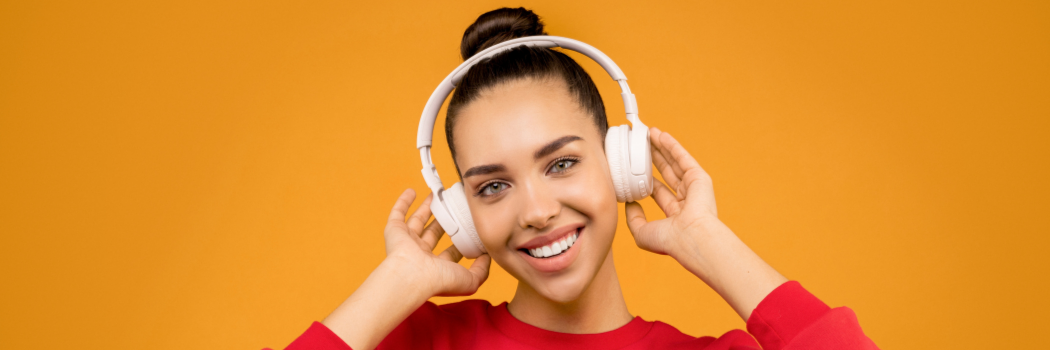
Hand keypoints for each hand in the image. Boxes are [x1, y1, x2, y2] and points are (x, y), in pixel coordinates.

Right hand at [382, 189, 490, 296]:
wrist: (412, 276)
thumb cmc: (439, 281)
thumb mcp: (470, 280)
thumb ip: (482, 270)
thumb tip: (486, 256)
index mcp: (437, 268)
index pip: (451, 253)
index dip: (461, 241)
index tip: (469, 227)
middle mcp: (421, 255)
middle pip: (434, 233)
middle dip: (444, 220)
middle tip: (453, 206)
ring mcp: (407, 243)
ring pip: (418, 221)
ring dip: (427, 208)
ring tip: (436, 196)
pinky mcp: (394, 231)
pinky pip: (397, 214)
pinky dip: (403, 202)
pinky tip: (411, 191)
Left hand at [625, 127, 718, 256]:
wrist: (691, 238)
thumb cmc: (670, 240)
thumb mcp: (642, 232)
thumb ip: (634, 218)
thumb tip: (630, 204)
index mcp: (674, 215)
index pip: (658, 191)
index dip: (646, 178)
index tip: (634, 168)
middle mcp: (685, 200)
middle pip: (665, 173)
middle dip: (653, 158)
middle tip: (641, 146)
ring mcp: (693, 188)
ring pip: (673, 163)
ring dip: (661, 148)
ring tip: (648, 135)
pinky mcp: (699, 178)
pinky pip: (683, 158)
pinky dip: (672, 146)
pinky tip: (661, 136)